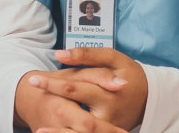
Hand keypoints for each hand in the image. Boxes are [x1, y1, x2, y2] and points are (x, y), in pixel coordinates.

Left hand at [26, 48, 149, 130]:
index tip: (33, 79)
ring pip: (79, 130)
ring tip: (38, 129)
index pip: (76, 88)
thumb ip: (87, 54)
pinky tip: (51, 132)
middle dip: (50, 108)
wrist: (149, 98)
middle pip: (74, 112)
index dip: (53, 83)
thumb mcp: (113, 58)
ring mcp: (106, 128)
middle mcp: (107, 115)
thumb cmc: (128, 74)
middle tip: (30, 102)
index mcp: (109, 94)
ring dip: (58, 131)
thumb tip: (59, 53)